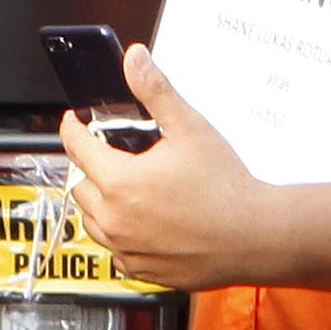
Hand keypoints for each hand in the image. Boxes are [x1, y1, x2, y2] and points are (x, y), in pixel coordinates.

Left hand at [59, 50, 300, 293]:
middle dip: (88, 165)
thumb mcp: (190, 128)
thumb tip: (135, 60)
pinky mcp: (136, 269)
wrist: (257, 235)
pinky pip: (111, 249)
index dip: (73, 128)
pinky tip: (141, 219)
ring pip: (90, 219)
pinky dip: (117, 232)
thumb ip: (156, 92)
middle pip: (78, 184)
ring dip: (98, 200)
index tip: (74, 122)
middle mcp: (113, 219)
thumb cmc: (228, 187)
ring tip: (127, 186)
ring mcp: (123, 248)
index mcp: (119, 182)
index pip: (76, 147)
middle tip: (110, 153)